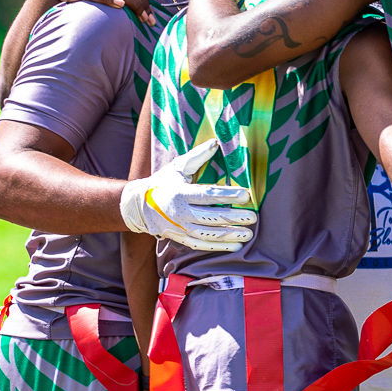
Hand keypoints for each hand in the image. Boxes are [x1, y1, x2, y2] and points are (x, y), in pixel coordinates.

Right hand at [120, 138, 257, 251]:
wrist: (138, 206)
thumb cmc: (162, 183)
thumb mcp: (177, 167)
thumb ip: (197, 156)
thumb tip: (216, 142)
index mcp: (180, 193)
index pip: (208, 195)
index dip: (227, 195)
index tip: (246, 195)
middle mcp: (180, 212)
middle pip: (211, 217)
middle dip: (234, 218)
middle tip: (253, 217)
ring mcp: (180, 228)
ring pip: (208, 234)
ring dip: (230, 235)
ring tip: (248, 234)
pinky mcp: (180, 238)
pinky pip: (201, 245)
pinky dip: (218, 247)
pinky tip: (235, 246)